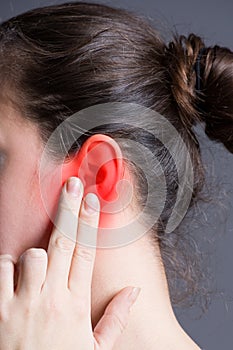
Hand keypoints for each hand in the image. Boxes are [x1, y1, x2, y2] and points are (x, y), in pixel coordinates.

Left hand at [0, 177, 139, 349]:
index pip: (86, 252)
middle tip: (73, 185)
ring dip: (34, 253)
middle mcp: (52, 298)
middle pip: (62, 242)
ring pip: (31, 255)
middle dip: (68, 210)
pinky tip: (14, 273)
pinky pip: (2, 270)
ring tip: (38, 263)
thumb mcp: (96, 349)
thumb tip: (135, 291)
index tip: (91, 200)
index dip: (89, 222)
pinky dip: (7, 265)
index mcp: (76, 304)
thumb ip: (116, 318)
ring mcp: (24, 303)